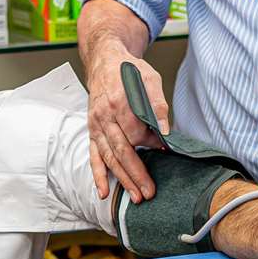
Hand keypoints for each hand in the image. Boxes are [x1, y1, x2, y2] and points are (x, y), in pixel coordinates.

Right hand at [86, 38, 168, 203]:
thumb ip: (158, 104)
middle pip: (121, 150)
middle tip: (149, 192)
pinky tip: (104, 192)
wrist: (104, 61)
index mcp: (118, 101)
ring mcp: (96, 125)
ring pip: (109, 157)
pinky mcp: (92, 131)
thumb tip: (165, 131)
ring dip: (122, 179)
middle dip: (136, 173)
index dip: (149, 143)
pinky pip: (94, 156)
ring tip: (135, 197)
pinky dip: (98, 175)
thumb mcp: (149, 77)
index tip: (162, 149)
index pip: (134, 131)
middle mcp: (104, 116)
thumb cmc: (129, 69)